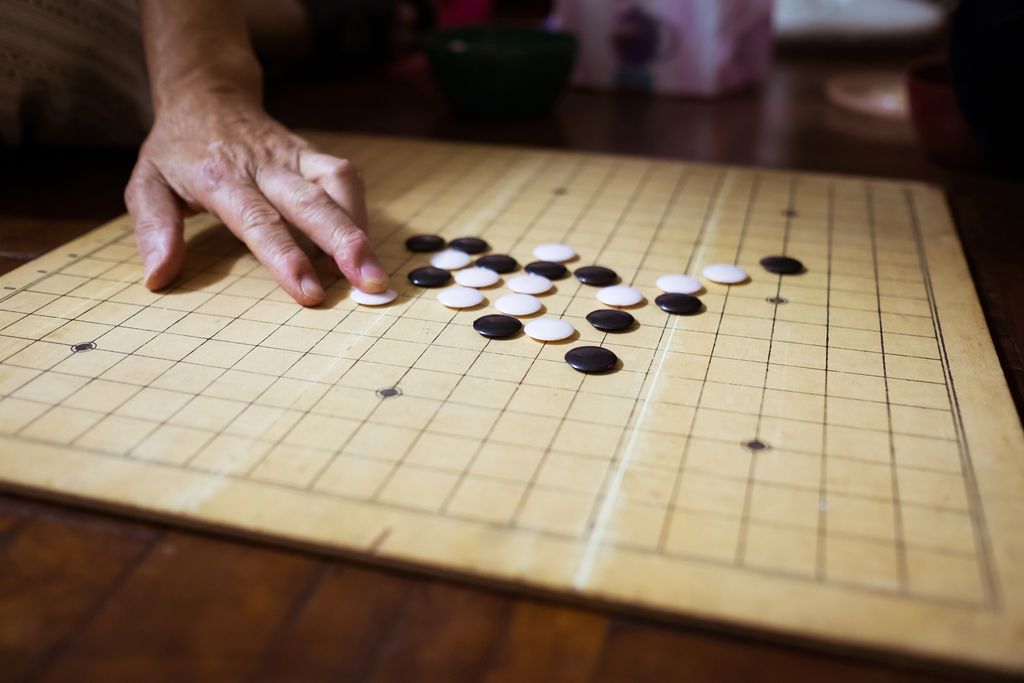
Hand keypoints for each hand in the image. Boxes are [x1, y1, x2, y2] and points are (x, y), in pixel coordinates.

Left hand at [125, 89, 388, 305]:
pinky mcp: (311, 153)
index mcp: (219, 177)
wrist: (205, 95)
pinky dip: (357, 209)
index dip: (288, 258)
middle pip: (312, 203)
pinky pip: (343, 175)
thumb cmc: (177, 149)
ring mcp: (292, 156)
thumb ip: (153, 230)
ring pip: (337, 184)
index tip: (311, 292)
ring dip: (359, 227)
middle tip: (370, 283)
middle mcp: (262, 165)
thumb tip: (159, 277)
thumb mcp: (146, 183)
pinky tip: (361, 242)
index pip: (260, 222)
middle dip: (345, 244)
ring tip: (373, 270)